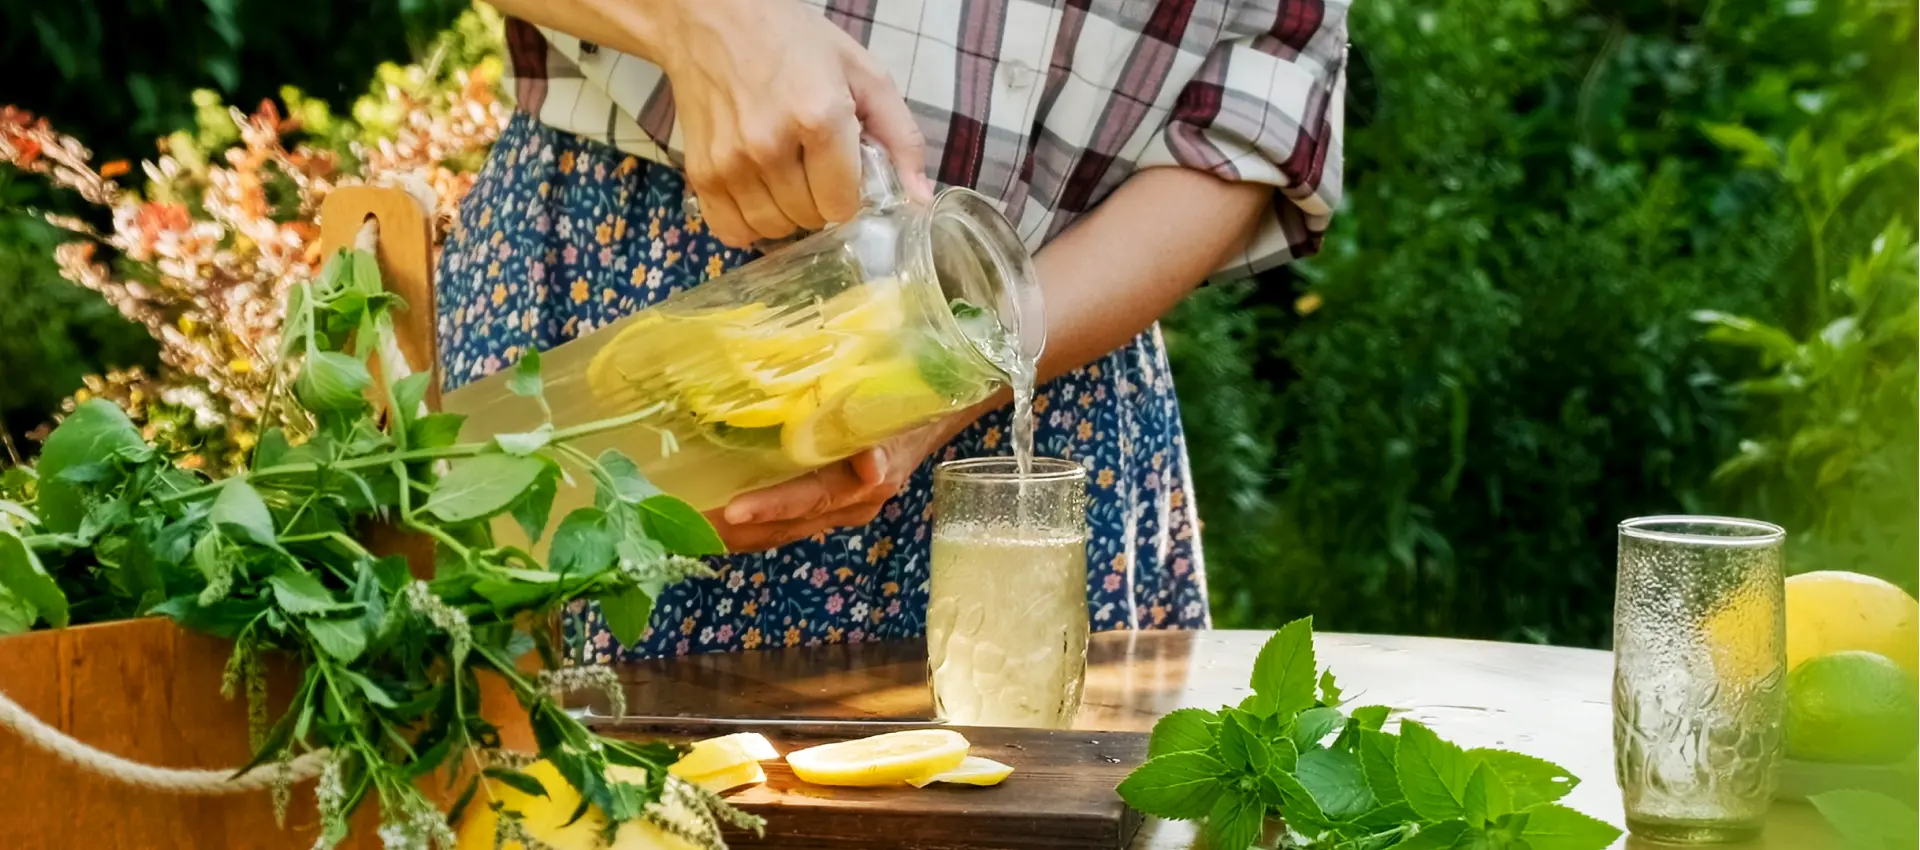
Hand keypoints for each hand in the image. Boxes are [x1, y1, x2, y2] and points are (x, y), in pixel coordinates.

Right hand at [643, 0, 933, 247]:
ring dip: (786, 214)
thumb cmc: (793, 40)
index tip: (842, 172)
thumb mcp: (862, 73)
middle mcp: (770, 146)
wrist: (713, 16)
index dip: (849, 194)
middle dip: (819, 201)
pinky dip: (748, 224)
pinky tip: (757, 196)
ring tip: (785, 177)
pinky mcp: (700, 172)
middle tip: (813, 166)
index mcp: (819, 118)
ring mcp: (730, 162)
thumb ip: (900, 136)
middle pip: (809, 218)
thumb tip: (920, 198)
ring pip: (773, 230)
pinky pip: (731, 230)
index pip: (843, 205)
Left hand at [707, 422, 952, 552]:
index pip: (810, 499)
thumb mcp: (900, 414)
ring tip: (687, 525)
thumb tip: (870, 467)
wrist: (929, 418)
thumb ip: (884, 441)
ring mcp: (836, 511)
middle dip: (735, 528)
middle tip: (685, 523)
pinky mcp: (825, 507)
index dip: (771, 506)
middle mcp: (849, 507)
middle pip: (785, 525)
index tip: (732, 510)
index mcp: (864, 485)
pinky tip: (713, 517)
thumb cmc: (908, 406)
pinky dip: (748, 523)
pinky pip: (782, 522)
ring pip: (779, 530)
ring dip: (735, 531)